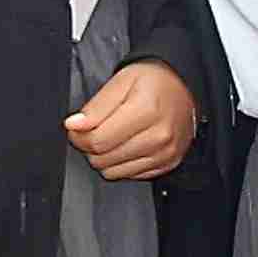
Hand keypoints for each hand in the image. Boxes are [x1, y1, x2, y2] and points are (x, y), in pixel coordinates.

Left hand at [64, 59, 197, 184]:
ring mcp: (165, 153)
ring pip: (114, 172)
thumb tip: (74, 125)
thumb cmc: (153, 81)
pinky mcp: (167, 164)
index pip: (97, 141)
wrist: (183, 86)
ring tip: (111, 136)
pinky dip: (121, 163)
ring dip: (104, 157)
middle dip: (90, 146)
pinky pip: (130, 175)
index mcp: (146, 111)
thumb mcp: (121, 81)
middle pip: (103, 159)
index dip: (78, 136)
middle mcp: (159, 136)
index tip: (76, 128)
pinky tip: (126, 144)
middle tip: (94, 130)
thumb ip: (96, 107)